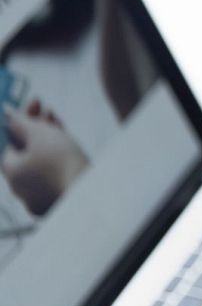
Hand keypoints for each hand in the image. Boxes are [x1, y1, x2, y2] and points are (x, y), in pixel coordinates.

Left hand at [2, 99, 88, 216]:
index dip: (24, 118)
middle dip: (37, 129)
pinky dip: (58, 159)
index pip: (12, 139)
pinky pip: (53, 175)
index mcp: (10, 171)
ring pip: (41, 163)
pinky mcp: (57, 202)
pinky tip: (68, 147)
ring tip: (60, 125)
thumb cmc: (62, 165)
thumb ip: (22, 121)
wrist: (89, 193)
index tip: (36, 103)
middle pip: (26, 152)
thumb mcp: (41, 134)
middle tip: (49, 112)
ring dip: (49, 142)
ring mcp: (38, 197)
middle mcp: (20, 187)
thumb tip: (8, 112)